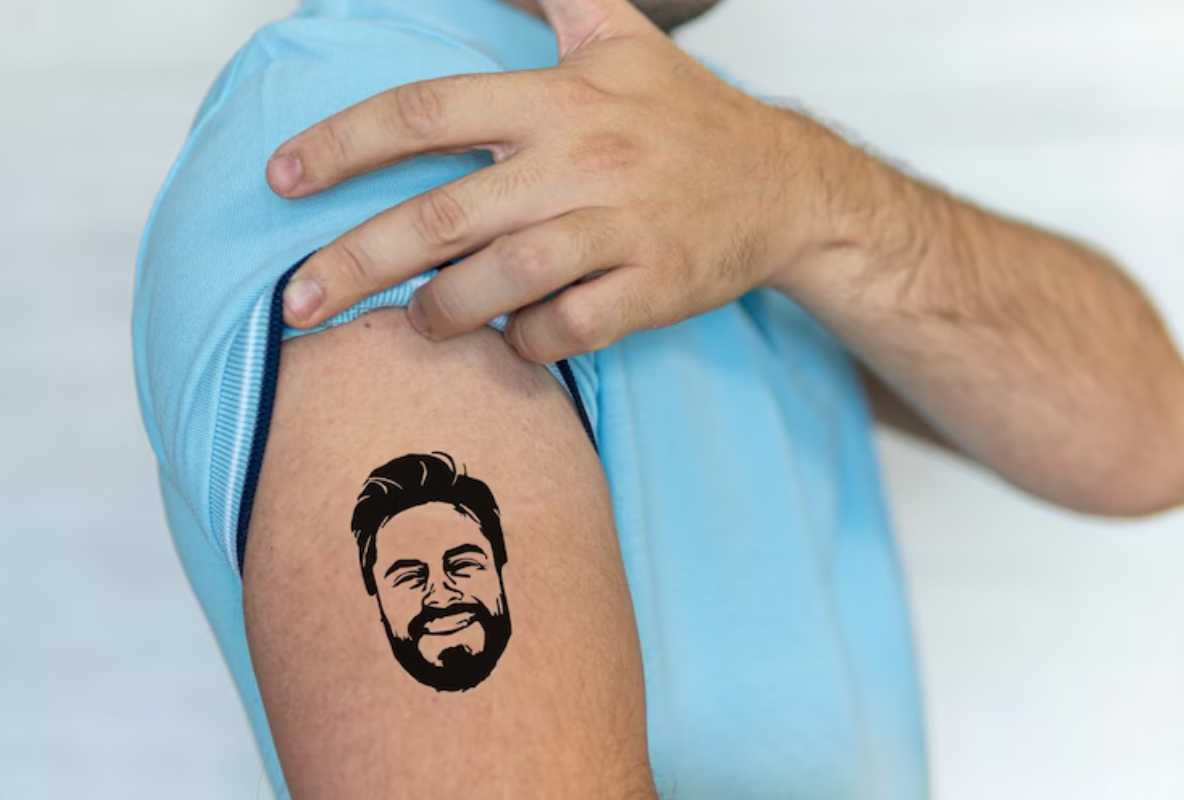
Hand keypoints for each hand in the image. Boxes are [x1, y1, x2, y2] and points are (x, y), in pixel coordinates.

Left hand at [268, 0, 836, 361]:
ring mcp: (619, 230)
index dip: (344, 143)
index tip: (282, 178)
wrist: (784, 186)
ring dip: (442, 312)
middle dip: (357, 262)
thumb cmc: (688, 117)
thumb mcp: (620, 35)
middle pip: (444, 215)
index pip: (427, 111)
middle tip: (298, 300)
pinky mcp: (651, 290)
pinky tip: (513, 338)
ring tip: (416, 320)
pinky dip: (526, 344)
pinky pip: (565, 330)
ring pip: (501, 283)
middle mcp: (580, 160)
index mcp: (557, 99)